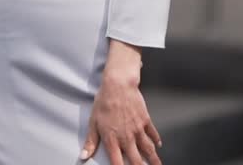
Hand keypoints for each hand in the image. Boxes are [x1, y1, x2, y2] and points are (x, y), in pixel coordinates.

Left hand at [81, 39, 162, 164]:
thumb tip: (83, 156)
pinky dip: (156, 140)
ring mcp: (138, 129)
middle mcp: (127, 137)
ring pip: (147, 149)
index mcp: (112, 139)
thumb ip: (90, 141)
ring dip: (153, 159)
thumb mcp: (93, 122)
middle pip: (136, 159)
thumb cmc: (104, 102)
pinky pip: (152, 133)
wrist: (118, 85)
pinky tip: (158, 145)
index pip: (117, 162)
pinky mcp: (145, 120)